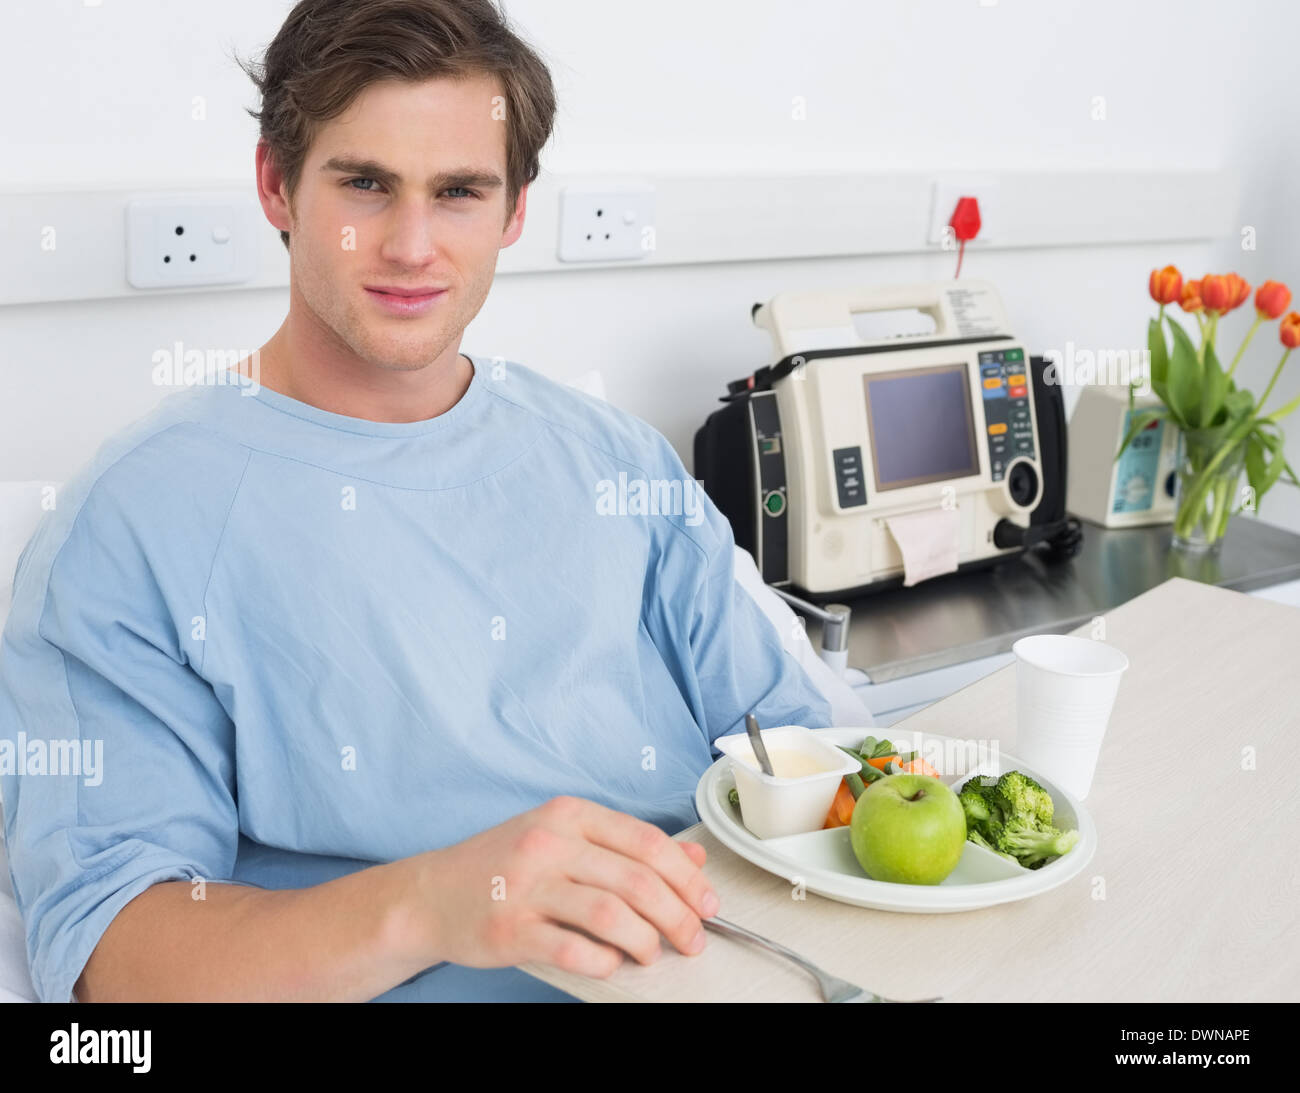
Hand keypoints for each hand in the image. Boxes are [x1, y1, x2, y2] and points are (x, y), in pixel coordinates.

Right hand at [414, 796, 719, 977]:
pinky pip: (572, 949)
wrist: (430, 895)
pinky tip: (610, 962)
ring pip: (611, 913)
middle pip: (637, 879)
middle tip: (693, 938)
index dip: (687, 876)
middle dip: (678, 914)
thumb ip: (626, 846)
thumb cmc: (502, 865)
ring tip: (652, 952)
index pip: (647, 841)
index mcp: (568, 815)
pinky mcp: (509, 930)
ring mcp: (527, 887)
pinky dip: (603, 961)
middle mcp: (548, 844)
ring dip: (646, 940)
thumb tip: (691, 858)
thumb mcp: (564, 838)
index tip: (707, 903)